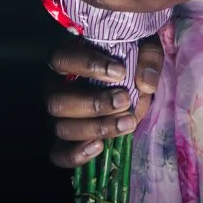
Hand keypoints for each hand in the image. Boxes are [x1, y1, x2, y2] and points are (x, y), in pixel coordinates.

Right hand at [45, 35, 163, 167]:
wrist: (130, 80)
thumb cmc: (130, 58)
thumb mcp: (144, 48)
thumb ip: (148, 58)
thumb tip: (146, 83)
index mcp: (67, 59)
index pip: (62, 59)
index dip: (88, 65)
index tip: (120, 71)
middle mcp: (54, 87)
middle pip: (58, 100)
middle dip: (93, 104)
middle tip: (125, 100)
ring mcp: (58, 116)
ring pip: (61, 127)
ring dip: (95, 128)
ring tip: (127, 122)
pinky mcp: (64, 139)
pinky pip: (59, 153)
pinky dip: (76, 155)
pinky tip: (99, 147)